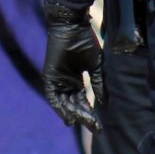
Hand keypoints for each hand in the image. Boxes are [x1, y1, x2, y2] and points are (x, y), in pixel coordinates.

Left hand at [42, 0, 104, 132]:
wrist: (73, 26)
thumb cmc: (85, 42)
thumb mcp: (95, 66)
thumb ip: (98, 84)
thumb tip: (104, 103)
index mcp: (76, 79)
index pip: (82, 100)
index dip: (90, 112)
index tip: (98, 126)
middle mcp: (66, 82)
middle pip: (74, 104)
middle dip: (83, 116)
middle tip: (94, 127)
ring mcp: (57, 80)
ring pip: (64, 103)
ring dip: (72, 114)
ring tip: (82, 125)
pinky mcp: (50, 76)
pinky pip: (53, 96)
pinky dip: (59, 107)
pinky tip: (67, 117)